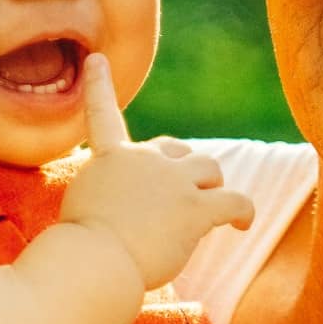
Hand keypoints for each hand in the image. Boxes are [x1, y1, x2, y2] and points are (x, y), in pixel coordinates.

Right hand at [62, 53, 253, 288]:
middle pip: (177, 150)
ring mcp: (173, 182)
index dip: (99, 86)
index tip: (97, 59)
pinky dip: (243, 212)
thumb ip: (104, 193)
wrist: (94, 264)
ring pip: (210, 170)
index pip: (103, 116)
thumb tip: (124, 208)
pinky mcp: (196, 209)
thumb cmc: (80, 249)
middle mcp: (144, 160)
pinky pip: (235, 202)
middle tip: (181, 197)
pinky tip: (242, 224)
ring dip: (212, 186)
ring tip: (210, 208)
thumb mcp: (81, 206)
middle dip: (184, 169)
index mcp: (109, 159)